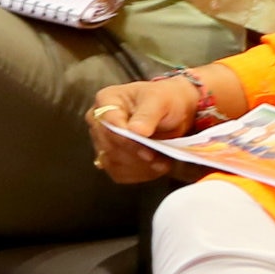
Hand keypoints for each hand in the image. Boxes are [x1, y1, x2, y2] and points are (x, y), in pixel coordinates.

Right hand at [86, 76, 216, 183]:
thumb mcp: (160, 100)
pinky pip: (119, 173)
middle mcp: (98, 122)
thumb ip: (147, 114)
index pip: (108, 122)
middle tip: (156, 156)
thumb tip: (136, 130)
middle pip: (108, 144)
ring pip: (113, 162)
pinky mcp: (111, 160)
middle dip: (134, 152)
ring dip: (139, 165)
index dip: (125, 136)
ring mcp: (102, 142)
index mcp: (106, 100)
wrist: (176, 114)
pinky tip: (155, 166)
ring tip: (161, 161)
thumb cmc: (165, 101)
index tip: (145, 144)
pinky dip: (139, 173)